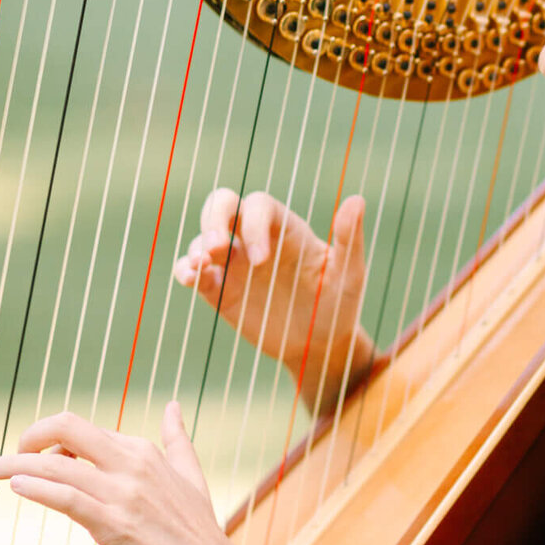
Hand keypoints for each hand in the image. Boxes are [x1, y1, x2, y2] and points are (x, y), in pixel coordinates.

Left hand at [0, 405, 244, 544]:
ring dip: (15, 465)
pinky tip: (17, 487)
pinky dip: (38, 488)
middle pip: (69, 428)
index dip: (53, 442)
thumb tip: (173, 406)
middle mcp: (132, 463)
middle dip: (29, 436)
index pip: (86, 431)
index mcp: (144, 451)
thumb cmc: (201, 532)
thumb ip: (177, 439)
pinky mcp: (115, 525)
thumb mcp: (191, 475)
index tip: (33, 459)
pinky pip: (67, 497)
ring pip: (59, 465)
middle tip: (1, 458)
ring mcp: (123, 493)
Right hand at [173, 190, 372, 410]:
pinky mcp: (221, 291)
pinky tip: (190, 278)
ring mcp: (236, 265)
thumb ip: (349, 238)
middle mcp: (256, 239)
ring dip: (197, 247)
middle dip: (213, 219)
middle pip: (223, 206)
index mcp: (286, 229)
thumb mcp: (350, 273)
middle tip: (217, 247)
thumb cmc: (340, 303)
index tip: (262, 259)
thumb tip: (357, 199)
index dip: (253, 224)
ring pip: (203, 239)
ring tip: (202, 266)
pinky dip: (186, 270)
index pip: (258, 205)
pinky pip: (195, 273)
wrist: (321, 344)